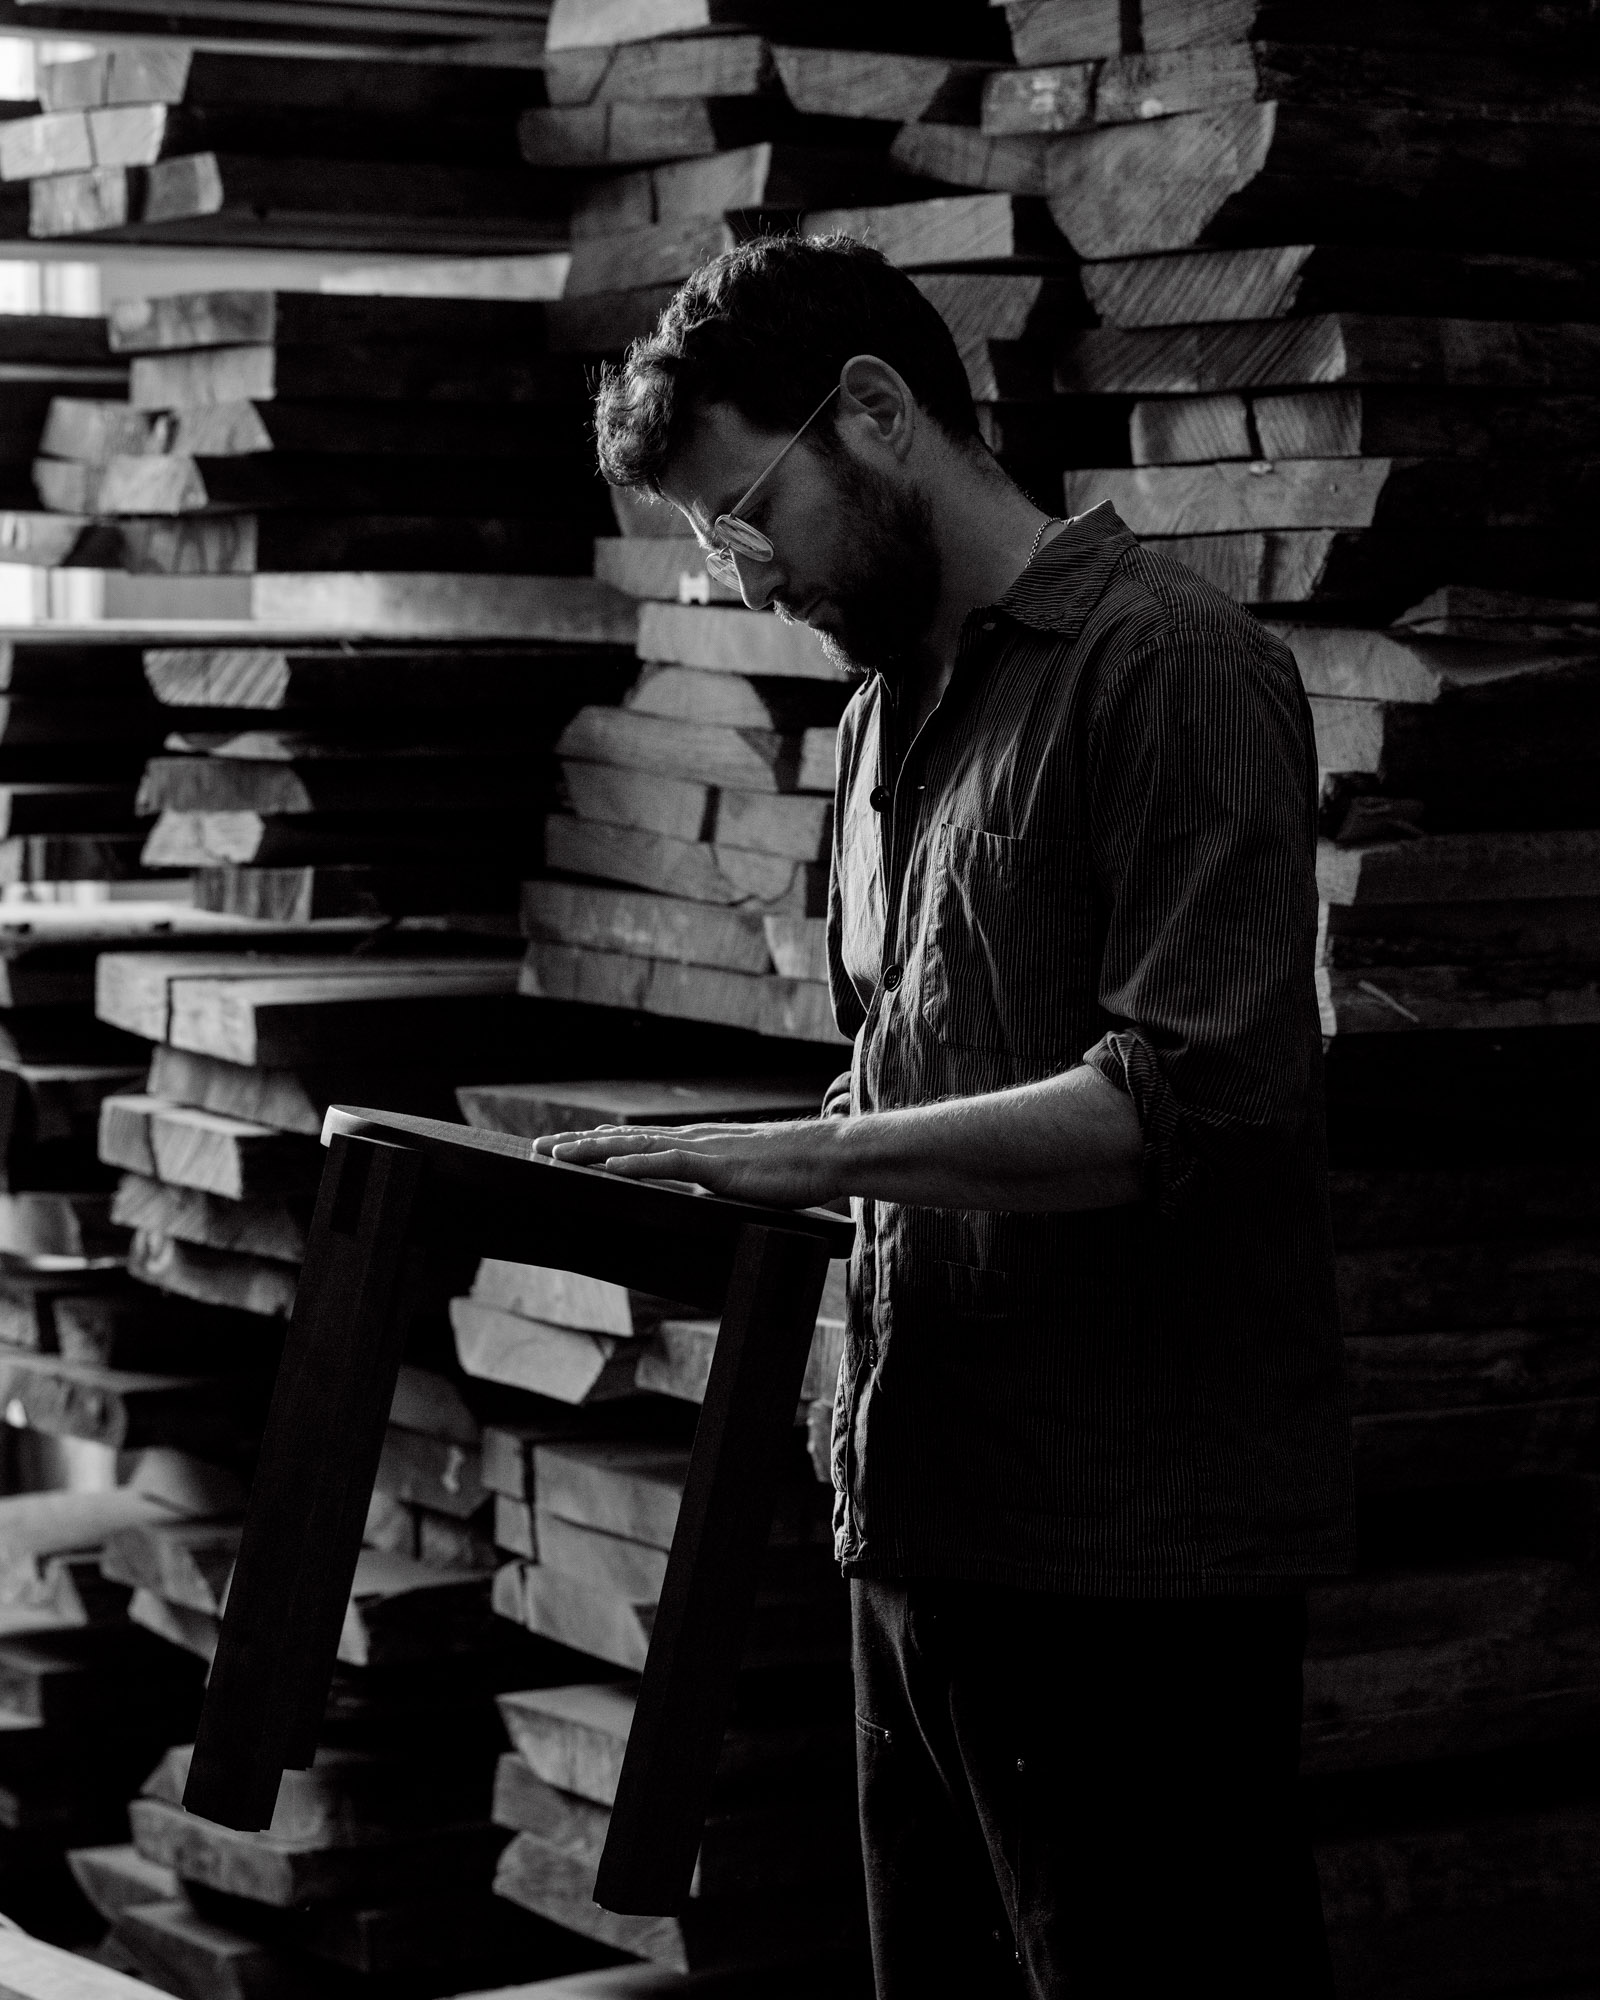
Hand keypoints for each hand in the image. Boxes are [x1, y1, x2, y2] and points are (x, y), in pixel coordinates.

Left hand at [532, 1119, 841, 1208]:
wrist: (828, 1156)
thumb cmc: (796, 1171)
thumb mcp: (746, 1180)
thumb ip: (721, 1183)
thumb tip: (704, 1194)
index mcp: (698, 1144)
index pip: (638, 1140)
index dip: (599, 1142)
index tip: (567, 1145)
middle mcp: (693, 1140)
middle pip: (624, 1138)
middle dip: (579, 1143)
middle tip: (540, 1146)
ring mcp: (703, 1150)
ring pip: (635, 1146)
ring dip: (593, 1150)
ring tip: (557, 1154)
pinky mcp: (717, 1166)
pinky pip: (668, 1163)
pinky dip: (635, 1164)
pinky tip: (609, 1167)